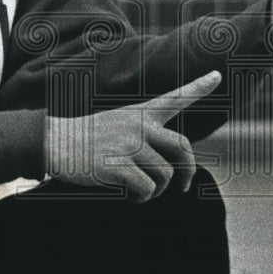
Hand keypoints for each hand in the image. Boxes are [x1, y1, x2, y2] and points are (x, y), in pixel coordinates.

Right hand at [46, 70, 221, 201]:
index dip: (199, 86)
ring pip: (165, 176)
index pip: (175, 97)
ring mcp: (129, 145)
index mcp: (140, 114)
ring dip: (157, 191)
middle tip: (182, 186)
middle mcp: (139, 126)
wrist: (54, 142)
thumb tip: (170, 168)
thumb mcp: (117, 124)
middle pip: (183, 148)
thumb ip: (144, 136)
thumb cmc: (87, 139)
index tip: (218, 74)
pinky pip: (146, 190)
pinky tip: (128, 195)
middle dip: (188, 171)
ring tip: (139, 190)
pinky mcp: (118, 166)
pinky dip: (141, 199)